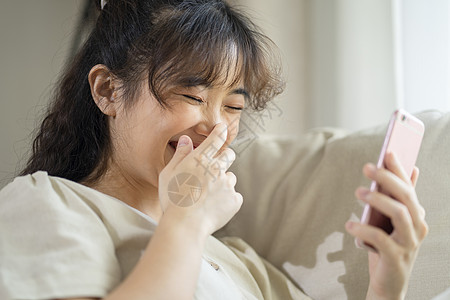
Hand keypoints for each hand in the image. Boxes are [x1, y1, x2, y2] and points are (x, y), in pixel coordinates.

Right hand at [158, 123, 242, 235]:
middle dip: (226, 157)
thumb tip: (186, 139)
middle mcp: (217, 168)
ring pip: (230, 177)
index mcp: (200, 159)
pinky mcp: (234, 200)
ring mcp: (227, 184)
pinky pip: (234, 196)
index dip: (220, 131)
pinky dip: (227, 200)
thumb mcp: (168, 174)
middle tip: (217, 166)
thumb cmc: (172, 199)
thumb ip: (180, 155)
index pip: (216, 138)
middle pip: (230, 154)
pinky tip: (214, 208)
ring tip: (209, 195)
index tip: (222, 128)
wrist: (185, 224)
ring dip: (223, 182)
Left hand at [346, 152, 427, 299]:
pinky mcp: (396, 258)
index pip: (409, 187)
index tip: (388, 151)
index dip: (399, 168)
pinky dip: (364, 229)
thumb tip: (412, 169)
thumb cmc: (388, 246)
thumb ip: (399, 198)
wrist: (389, 283)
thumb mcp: (393, 221)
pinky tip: (349, 225)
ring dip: (378, 200)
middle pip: (406, 197)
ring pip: (399, 214)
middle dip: (388, 178)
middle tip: (367, 167)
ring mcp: (409, 243)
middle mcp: (417, 227)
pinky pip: (381, 240)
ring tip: (358, 192)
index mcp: (416, 215)